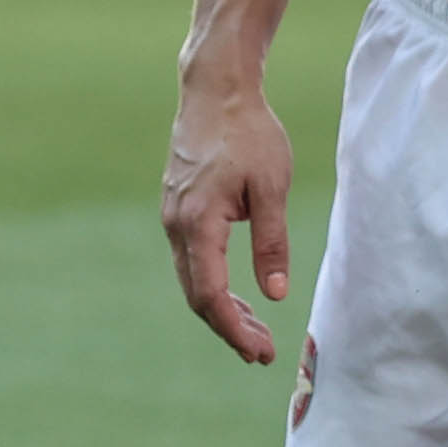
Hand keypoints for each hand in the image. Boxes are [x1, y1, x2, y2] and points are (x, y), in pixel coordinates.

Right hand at [160, 66, 301, 362]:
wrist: (216, 92)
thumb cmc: (249, 134)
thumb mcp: (271, 188)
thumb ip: (272, 242)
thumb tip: (274, 294)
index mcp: (197, 223)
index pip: (210, 294)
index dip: (233, 329)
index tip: (258, 352)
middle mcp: (176, 225)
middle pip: (197, 294)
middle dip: (229, 328)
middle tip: (262, 354)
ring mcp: (173, 218)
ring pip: (194, 279)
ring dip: (223, 310)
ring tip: (256, 334)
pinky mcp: (179, 210)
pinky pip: (194, 260)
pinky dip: (215, 284)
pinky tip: (241, 297)